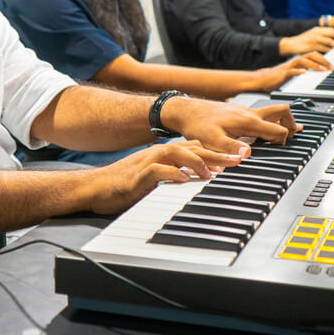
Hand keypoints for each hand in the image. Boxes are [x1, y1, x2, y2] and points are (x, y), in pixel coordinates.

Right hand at [86, 140, 240, 214]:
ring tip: (212, 172)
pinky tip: (185, 180)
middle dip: (217, 153)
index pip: (196, 147)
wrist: (95, 187)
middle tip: (237, 160)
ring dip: (197, 161)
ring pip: (178, 153)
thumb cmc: (125, 185)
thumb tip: (195, 180)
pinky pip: (159, 171)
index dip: (218, 151)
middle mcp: (159, 153)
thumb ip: (174, 176)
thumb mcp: (155, 179)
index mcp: (164, 153)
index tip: (238, 158)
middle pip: (193, 147)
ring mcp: (148, 162)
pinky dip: (174, 174)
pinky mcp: (139, 174)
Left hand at [161, 97, 303, 154]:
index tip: (279, 151)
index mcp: (247, 121)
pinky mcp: (240, 113)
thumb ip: (230, 148)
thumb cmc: (197, 125)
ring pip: (273, 111)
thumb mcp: (211, 141)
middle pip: (282, 111)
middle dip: (291, 124)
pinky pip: (262, 115)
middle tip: (292, 138)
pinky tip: (269, 130)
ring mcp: (246, 111)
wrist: (186, 111)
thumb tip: (248, 153)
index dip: (283, 141)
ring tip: (286, 135)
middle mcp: (250, 113)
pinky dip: (270, 122)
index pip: (277, 129)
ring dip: (282, 121)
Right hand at [253, 52, 329, 91]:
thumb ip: (301, 71)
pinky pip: (292, 70)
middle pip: (310, 55)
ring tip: (322, 70)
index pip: (312, 55)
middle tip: (331, 67)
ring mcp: (288, 67)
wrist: (261, 79)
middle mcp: (294, 62)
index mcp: (297, 62)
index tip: (332, 66)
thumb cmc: (275, 78)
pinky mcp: (283, 73)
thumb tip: (313, 72)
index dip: (323, 59)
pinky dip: (298, 71)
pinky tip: (304, 73)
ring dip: (314, 65)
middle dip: (322, 60)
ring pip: (303, 61)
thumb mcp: (291, 74)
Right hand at [280, 26, 333, 55]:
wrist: (291, 44)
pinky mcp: (311, 47)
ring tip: (333, 49)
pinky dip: (327, 51)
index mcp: (317, 29)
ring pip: (328, 42)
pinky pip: (323, 49)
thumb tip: (333, 39)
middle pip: (331, 34)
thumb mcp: (312, 35)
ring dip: (333, 47)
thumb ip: (322, 36)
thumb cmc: (303, 41)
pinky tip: (327, 53)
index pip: (331, 30)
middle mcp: (316, 33)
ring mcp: (314, 39)